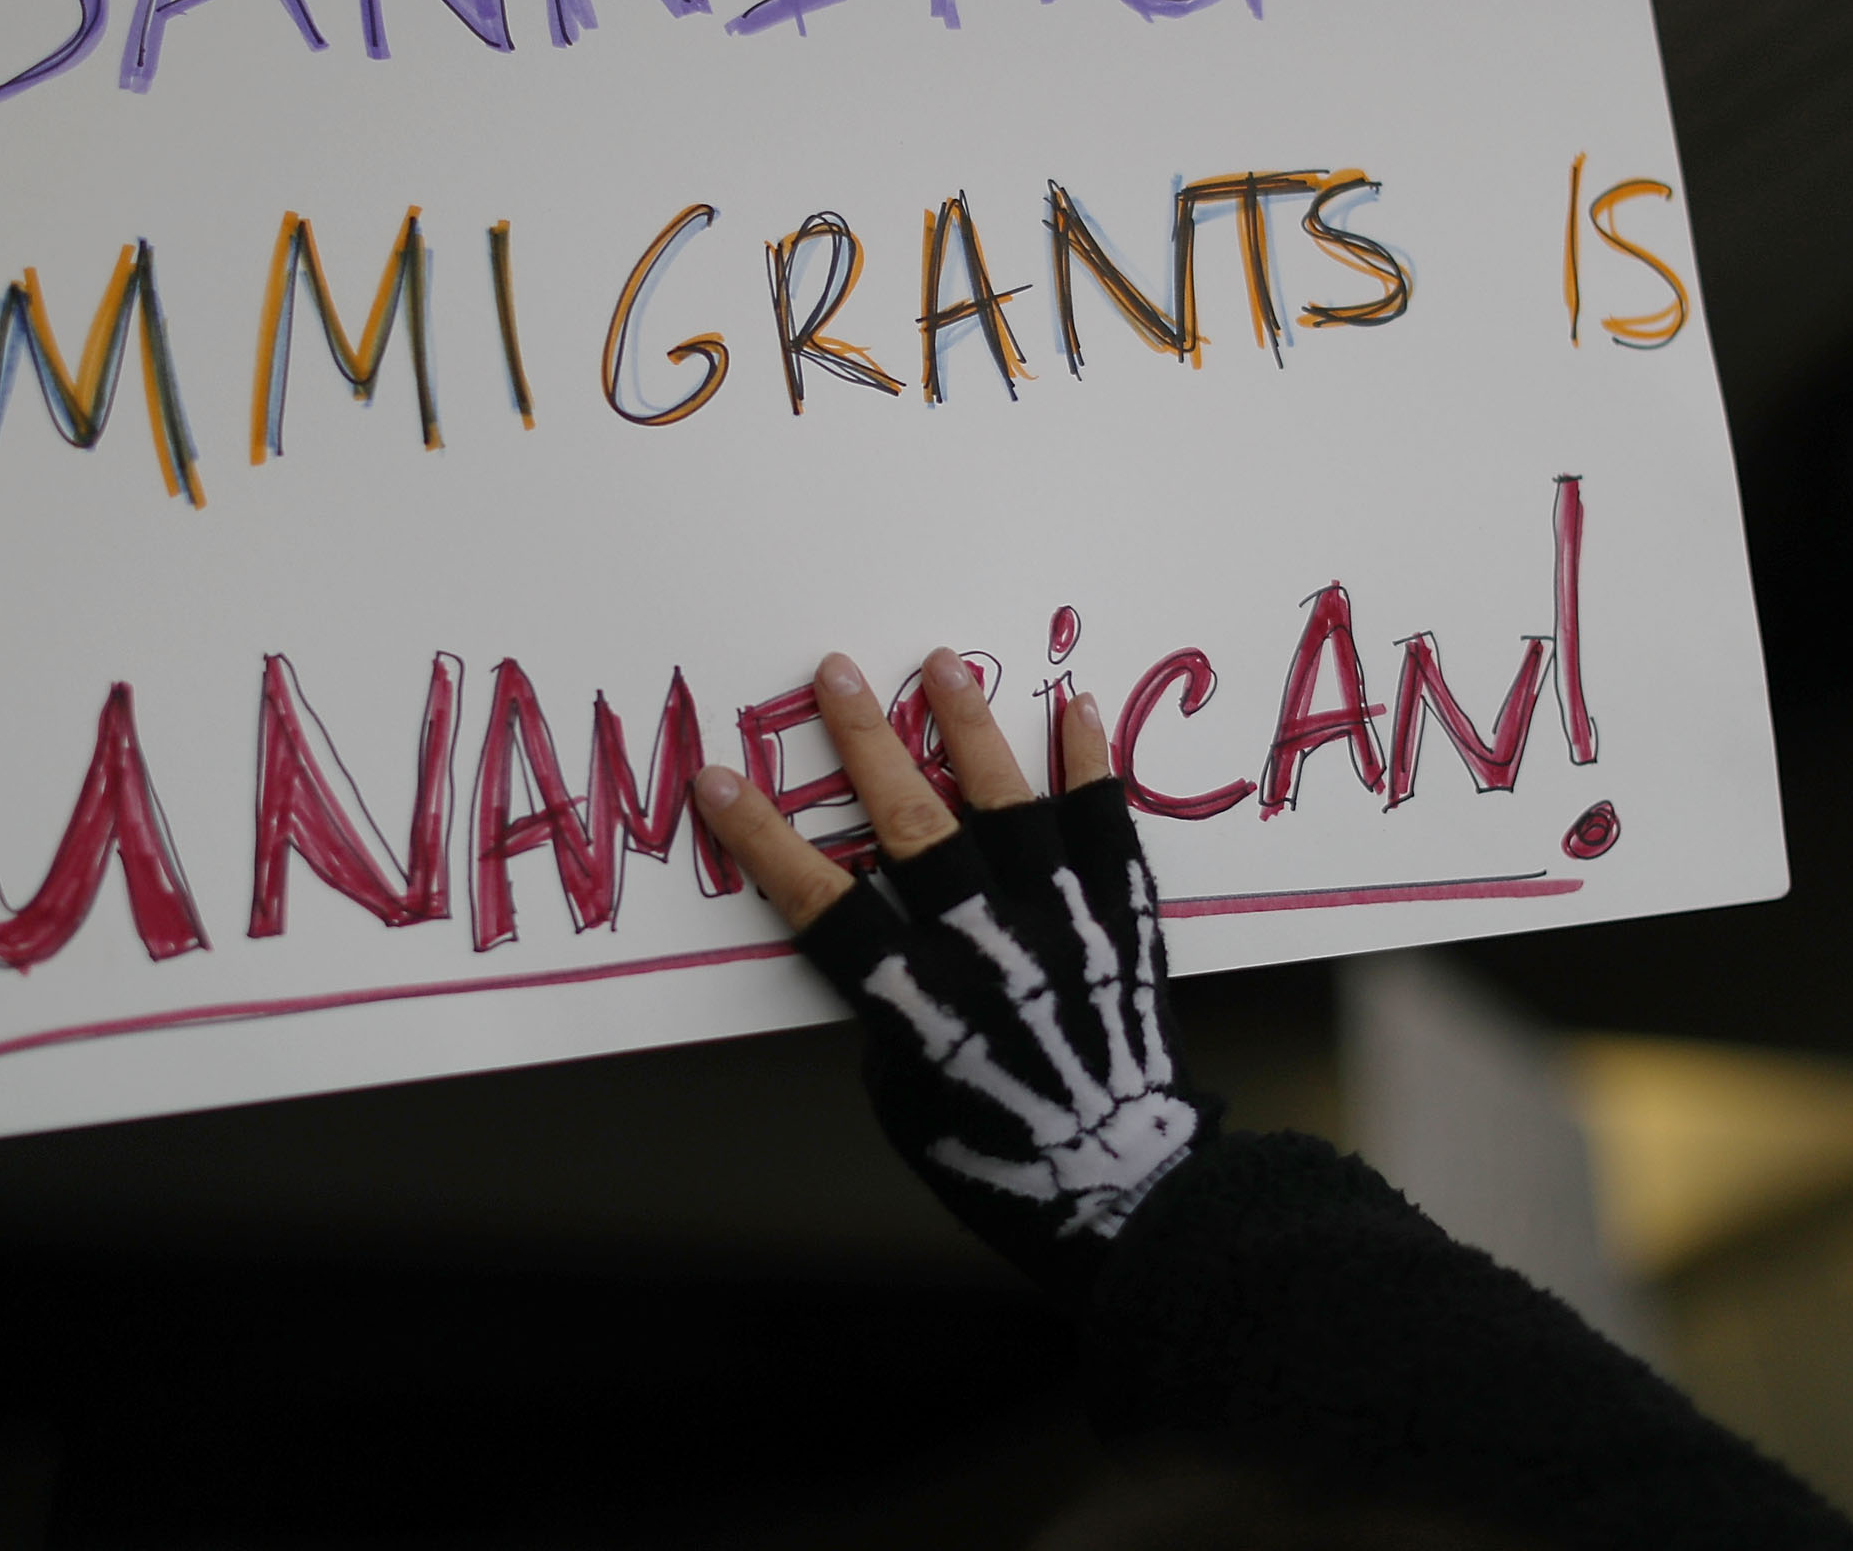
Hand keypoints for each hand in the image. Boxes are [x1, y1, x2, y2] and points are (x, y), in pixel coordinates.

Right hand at [692, 649, 1219, 1294]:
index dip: (764, 839)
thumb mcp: (907, 1104)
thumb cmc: (1005, 1168)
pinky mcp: (1124, 922)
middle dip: (866, 742)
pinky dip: (1089, 765)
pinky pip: (1105, 825)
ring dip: (970, 728)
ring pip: (1008, 804)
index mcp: (916, 1003)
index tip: (719, 780)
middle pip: (911, 824)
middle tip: (835, 674)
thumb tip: (888, 954)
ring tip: (941, 662)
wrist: (1132, 1190)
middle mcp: (984, 949)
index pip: (820, 903)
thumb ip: (890, 1016)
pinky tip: (1077, 709)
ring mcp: (1061, 925)